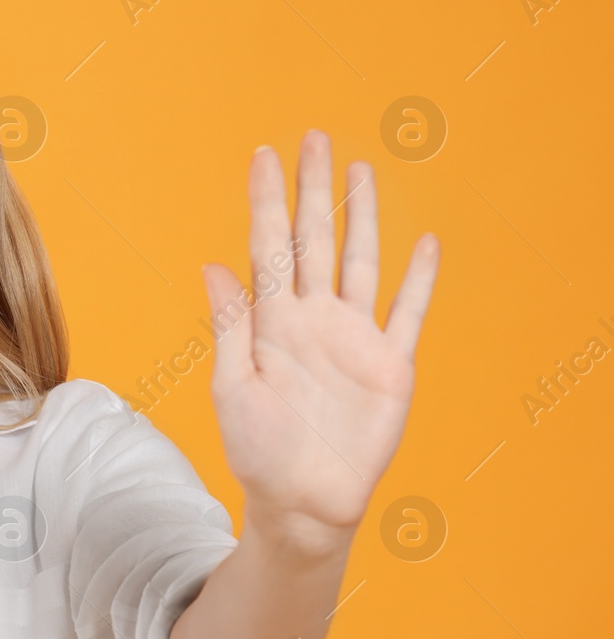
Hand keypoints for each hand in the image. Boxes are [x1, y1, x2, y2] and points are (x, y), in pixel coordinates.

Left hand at [200, 130, 439, 557]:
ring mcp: (353, 337)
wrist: (301, 501)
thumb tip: (212, 262)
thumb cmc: (256, 449)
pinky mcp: (390, 365)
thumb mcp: (234, 385)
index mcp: (270, 321)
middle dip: (313, 190)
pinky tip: (425, 242)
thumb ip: (231, 323)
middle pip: (314, 239)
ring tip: (360, 170)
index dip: (265, 200)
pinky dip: (419, 278)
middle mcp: (313, 318)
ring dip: (362, 216)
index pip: (267, 246)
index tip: (262, 155)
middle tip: (313, 138)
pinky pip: (408, 313)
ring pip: (361, 261)